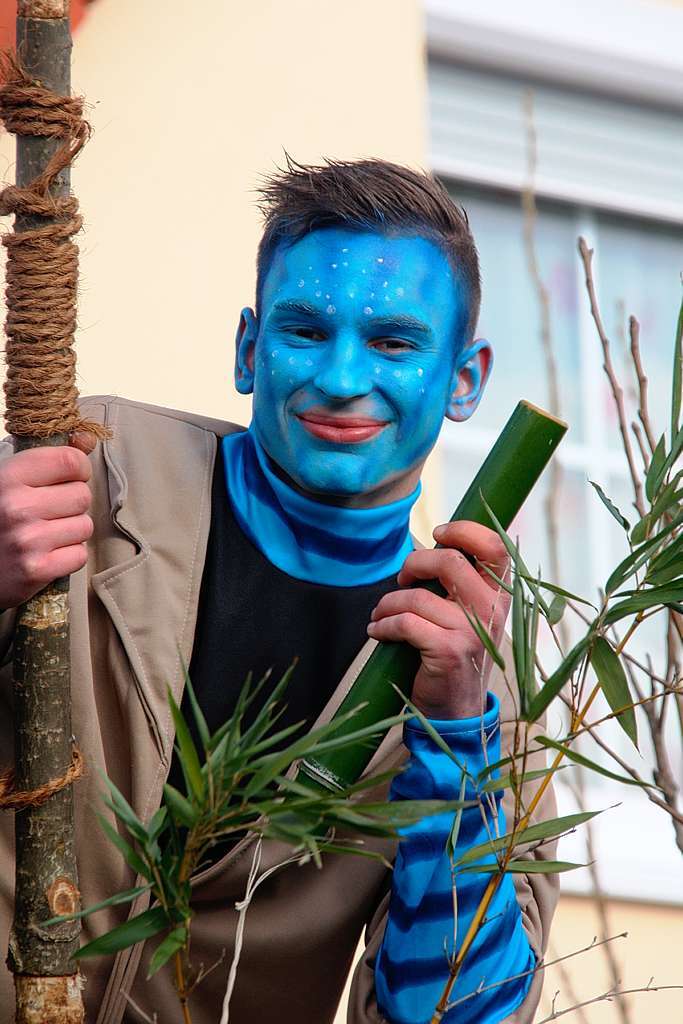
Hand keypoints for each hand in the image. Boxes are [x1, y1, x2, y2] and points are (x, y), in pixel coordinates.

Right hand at [0, 445, 92, 608]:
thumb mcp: (7, 480)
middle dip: (72, 504)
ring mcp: (28, 540)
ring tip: (47, 534)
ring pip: (84, 526)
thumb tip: (88, 439)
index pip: (70, 461)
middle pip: (82, 495)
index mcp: (8, 477)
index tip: (70, 477)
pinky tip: (47, 553)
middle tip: (51, 512)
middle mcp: (17, 507)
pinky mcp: (36, 569)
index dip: (78, 469)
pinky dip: (68, 556)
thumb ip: (46, 459)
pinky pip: (79, 555)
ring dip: (71, 531)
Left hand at [366, 521, 509, 718]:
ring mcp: (473, 632)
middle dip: (414, 563)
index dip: (464, 531)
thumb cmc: (455, 653)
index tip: (438, 534)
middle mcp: (493, 611)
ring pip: (418, 596)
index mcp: (500, 595)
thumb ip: (462, 582)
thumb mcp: (470, 614)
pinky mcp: (449, 652)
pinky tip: (377, 631)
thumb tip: (434, 543)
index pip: (495, 546)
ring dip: (388, 603)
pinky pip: (405, 623)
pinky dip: (383, 624)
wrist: (457, 710)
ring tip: (381, 613)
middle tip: (403, 578)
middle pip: (449, 560)